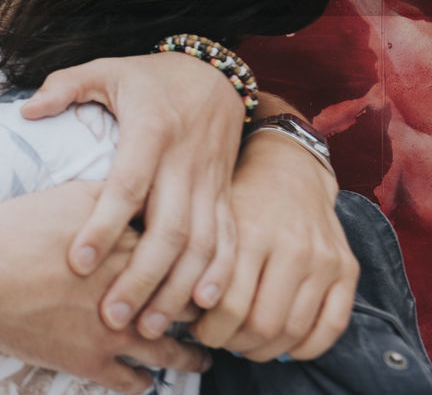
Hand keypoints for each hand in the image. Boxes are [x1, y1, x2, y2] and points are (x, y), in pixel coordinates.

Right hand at [0, 182, 211, 392]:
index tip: (205, 268)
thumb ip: (114, 196)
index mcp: (131, 250)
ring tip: (201, 357)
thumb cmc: (16, 230)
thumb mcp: (70, 195)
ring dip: (191, 357)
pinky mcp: (90, 362)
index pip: (187, 260)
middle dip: (201, 310)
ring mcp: (114, 333)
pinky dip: (146, 382)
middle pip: (188, 305)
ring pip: (172, 352)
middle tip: (211, 313)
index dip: (200, 266)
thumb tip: (144, 194)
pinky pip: (134, 382)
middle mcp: (133, 294)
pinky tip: (148, 378)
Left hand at [22, 53, 241, 335]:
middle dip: (141, 277)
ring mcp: (210, 181)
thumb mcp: (104, 69)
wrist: (213, 74)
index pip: (127, 185)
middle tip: (112, 317)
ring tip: (150, 327)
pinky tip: (201, 307)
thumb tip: (28, 111)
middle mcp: (184, 160)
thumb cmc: (147, 78)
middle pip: (168, 229)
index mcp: (150, 130)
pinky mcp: (225, 194)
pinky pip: (228, 240)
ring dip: (178, 289)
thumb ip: (64, 86)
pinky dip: (220, 275)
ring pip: (202, 245)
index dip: (103, 225)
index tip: (78, 261)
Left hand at [192, 128, 356, 359]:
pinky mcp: (347, 268)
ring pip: (294, 330)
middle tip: (218, 339)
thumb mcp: (208, 214)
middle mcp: (292, 247)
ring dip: (265, 349)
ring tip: (244, 342)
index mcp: (251, 232)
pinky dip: (307, 346)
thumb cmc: (238, 194)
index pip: (228, 305)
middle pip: (262, 324)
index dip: (209, 329)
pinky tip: (284, 346)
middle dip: (234, 342)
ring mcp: (324, 259)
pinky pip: (333, 325)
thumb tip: (168, 305)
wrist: (288, 166)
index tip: (196, 329)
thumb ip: (193, 256)